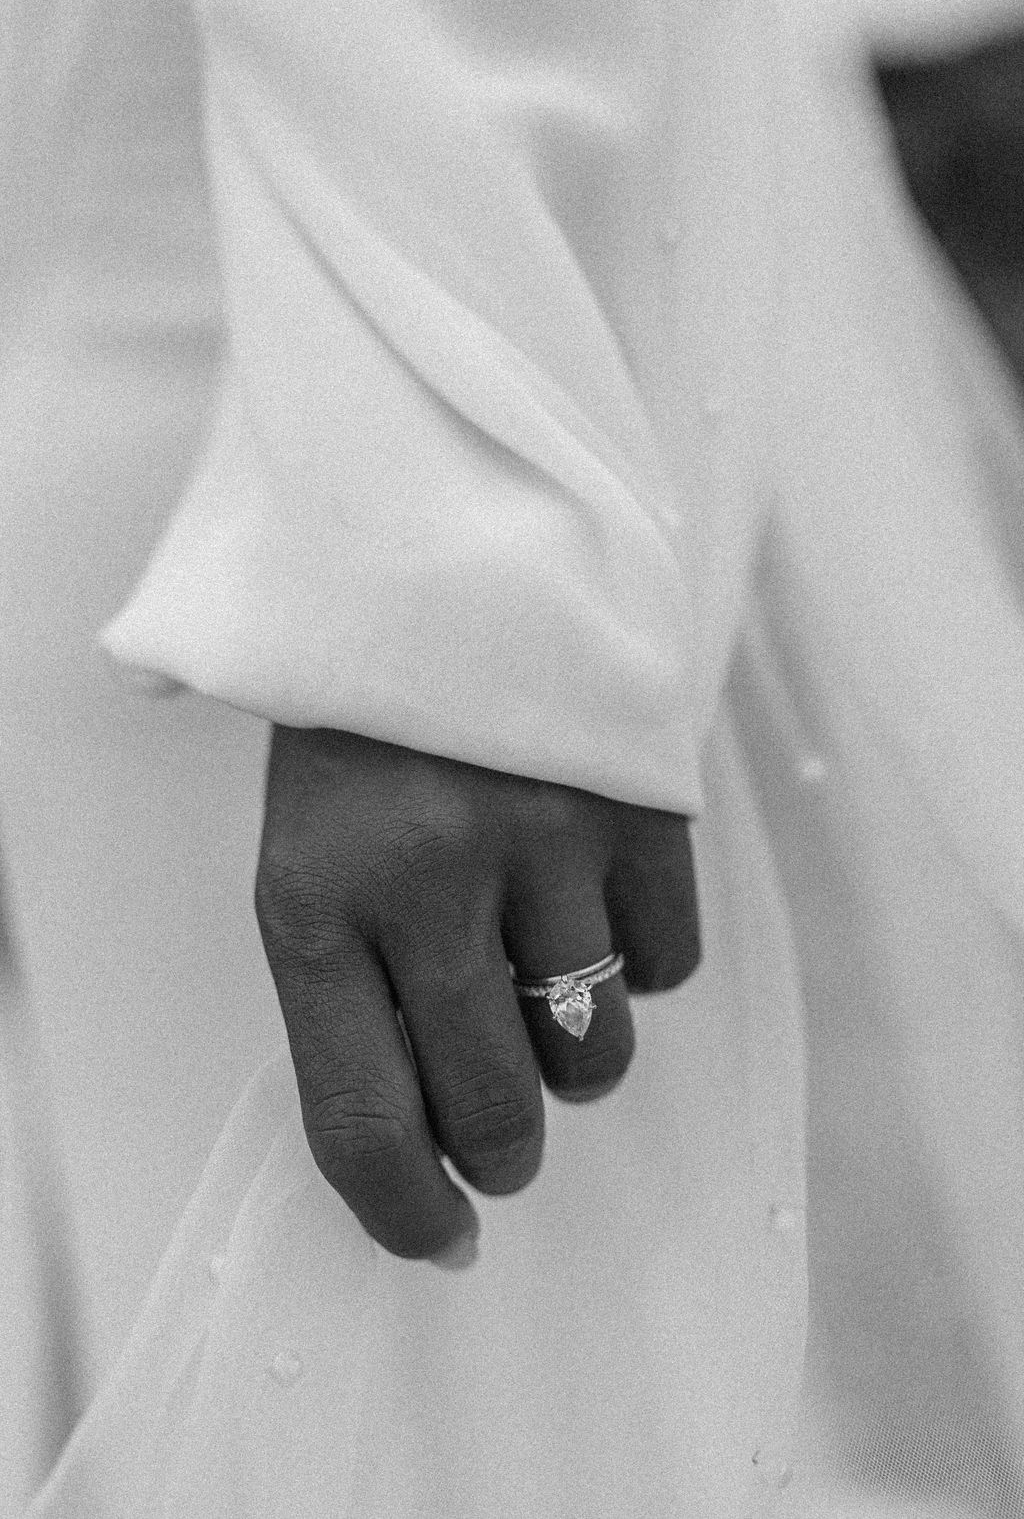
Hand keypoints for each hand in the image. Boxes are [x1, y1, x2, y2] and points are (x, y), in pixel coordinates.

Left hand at [256, 727, 699, 1260]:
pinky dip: (641, 963)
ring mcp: (544, 840)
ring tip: (545, 984)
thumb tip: (438, 1141)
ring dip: (574, 1054)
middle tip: (502, 1130)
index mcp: (314, 897)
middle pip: (497, 1108)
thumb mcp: (310, 849)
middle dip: (501, 1151)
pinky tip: (597, 902)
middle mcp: (428, 879)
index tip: (440, 1238)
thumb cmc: (360, 731)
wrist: (434, 548)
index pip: (361, 1116)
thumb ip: (357, 987)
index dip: (404, 1210)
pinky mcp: (638, 803)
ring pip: (595, 1051)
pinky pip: (670, 962)